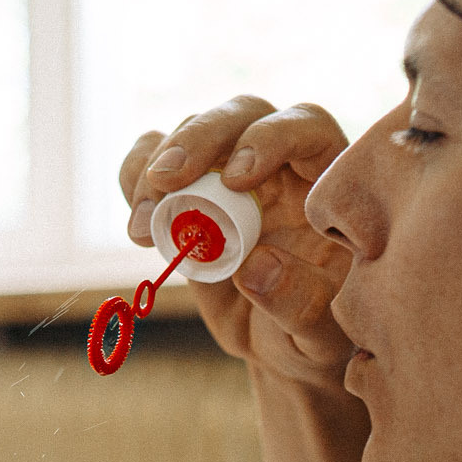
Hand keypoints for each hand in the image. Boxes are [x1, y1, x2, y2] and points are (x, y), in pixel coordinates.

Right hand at [120, 97, 357, 388]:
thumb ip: (300, 300)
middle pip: (241, 115)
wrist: (283, 346)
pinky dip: (134, 177)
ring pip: (192, 131)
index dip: (269, 139)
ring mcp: (230, 172)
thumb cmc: (318, 333)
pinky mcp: (189, 190)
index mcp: (327, 178)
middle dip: (200, 138)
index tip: (237, 179)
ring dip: (156, 169)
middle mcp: (280, 161)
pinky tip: (136, 222)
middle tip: (166, 181)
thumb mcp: (322, 333)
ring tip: (143, 229)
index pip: (304, 127)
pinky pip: (154, 158)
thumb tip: (256, 265)